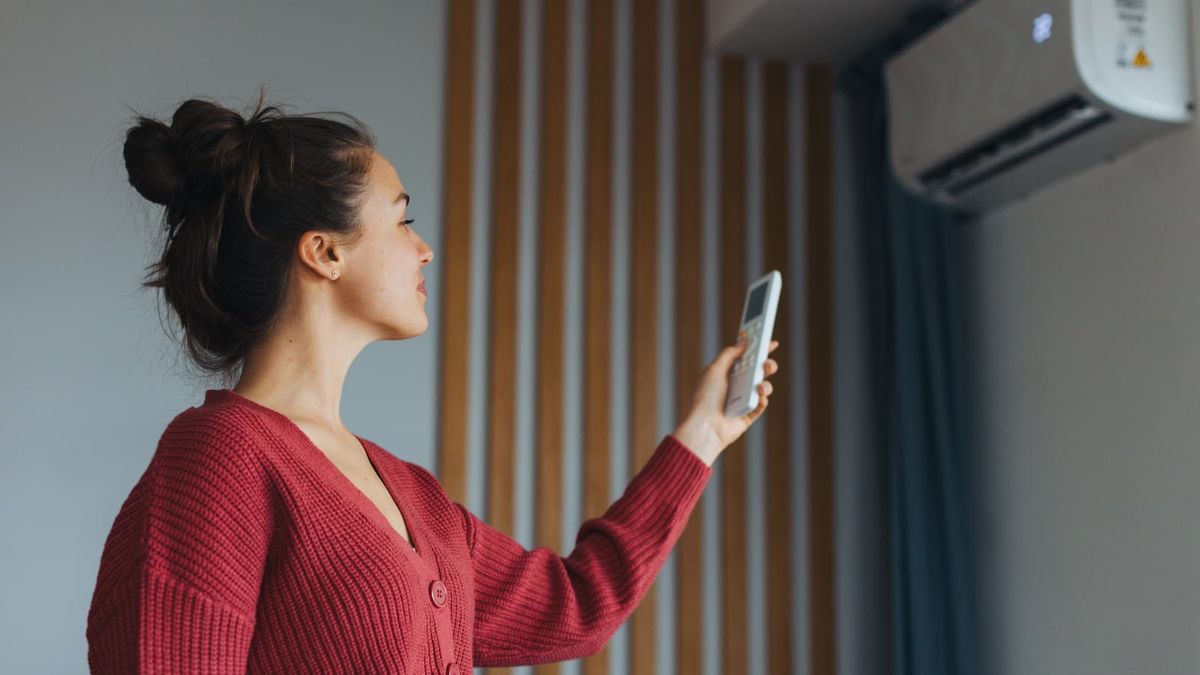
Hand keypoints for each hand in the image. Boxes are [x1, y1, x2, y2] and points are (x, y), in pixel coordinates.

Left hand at [672, 338, 780, 465]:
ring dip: (766, 383)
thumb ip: (730, 353)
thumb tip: (743, 340)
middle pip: (757, 371)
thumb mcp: (715, 369)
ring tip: (759, 385)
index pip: (746, 358)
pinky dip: (762, 399)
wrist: (705, 426)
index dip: (759, 349)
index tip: (771, 342)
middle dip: (766, 365)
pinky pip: (761, 404)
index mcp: (727, 373)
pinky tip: (758, 396)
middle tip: (767, 363)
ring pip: (763, 387)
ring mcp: (742, 400)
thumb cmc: (706, 397)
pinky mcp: (748, 415)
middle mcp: (735, 385)